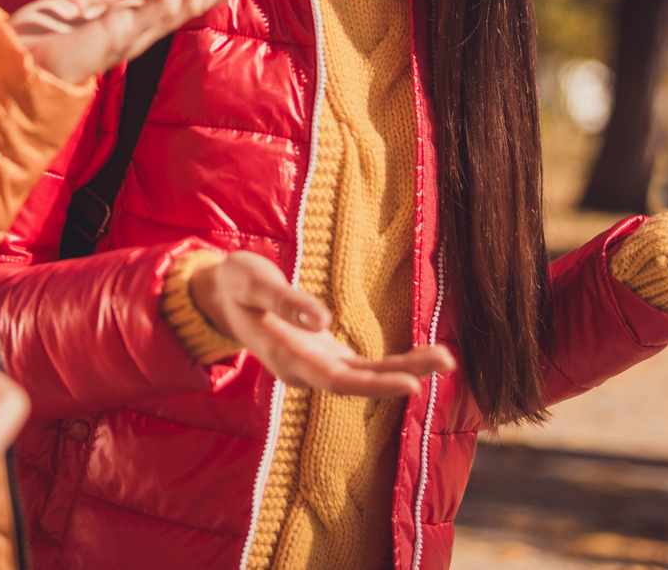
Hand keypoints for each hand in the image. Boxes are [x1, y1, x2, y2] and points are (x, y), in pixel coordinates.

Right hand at [188, 251, 454, 395]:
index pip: (335, 378)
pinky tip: (419, 360)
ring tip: (445, 358)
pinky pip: (362, 367)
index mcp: (284, 357)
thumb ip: (285, 302)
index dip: (373, 385)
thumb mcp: (253, 282)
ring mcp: (315, 365)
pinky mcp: (324, 356)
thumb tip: (324, 322)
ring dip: (404, 370)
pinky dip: (391, 364)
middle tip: (447, 360)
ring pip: (364, 377)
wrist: (220, 295)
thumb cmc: (236, 283)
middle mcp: (303, 369)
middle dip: (403, 374)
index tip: (410, 384)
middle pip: (358, 381)